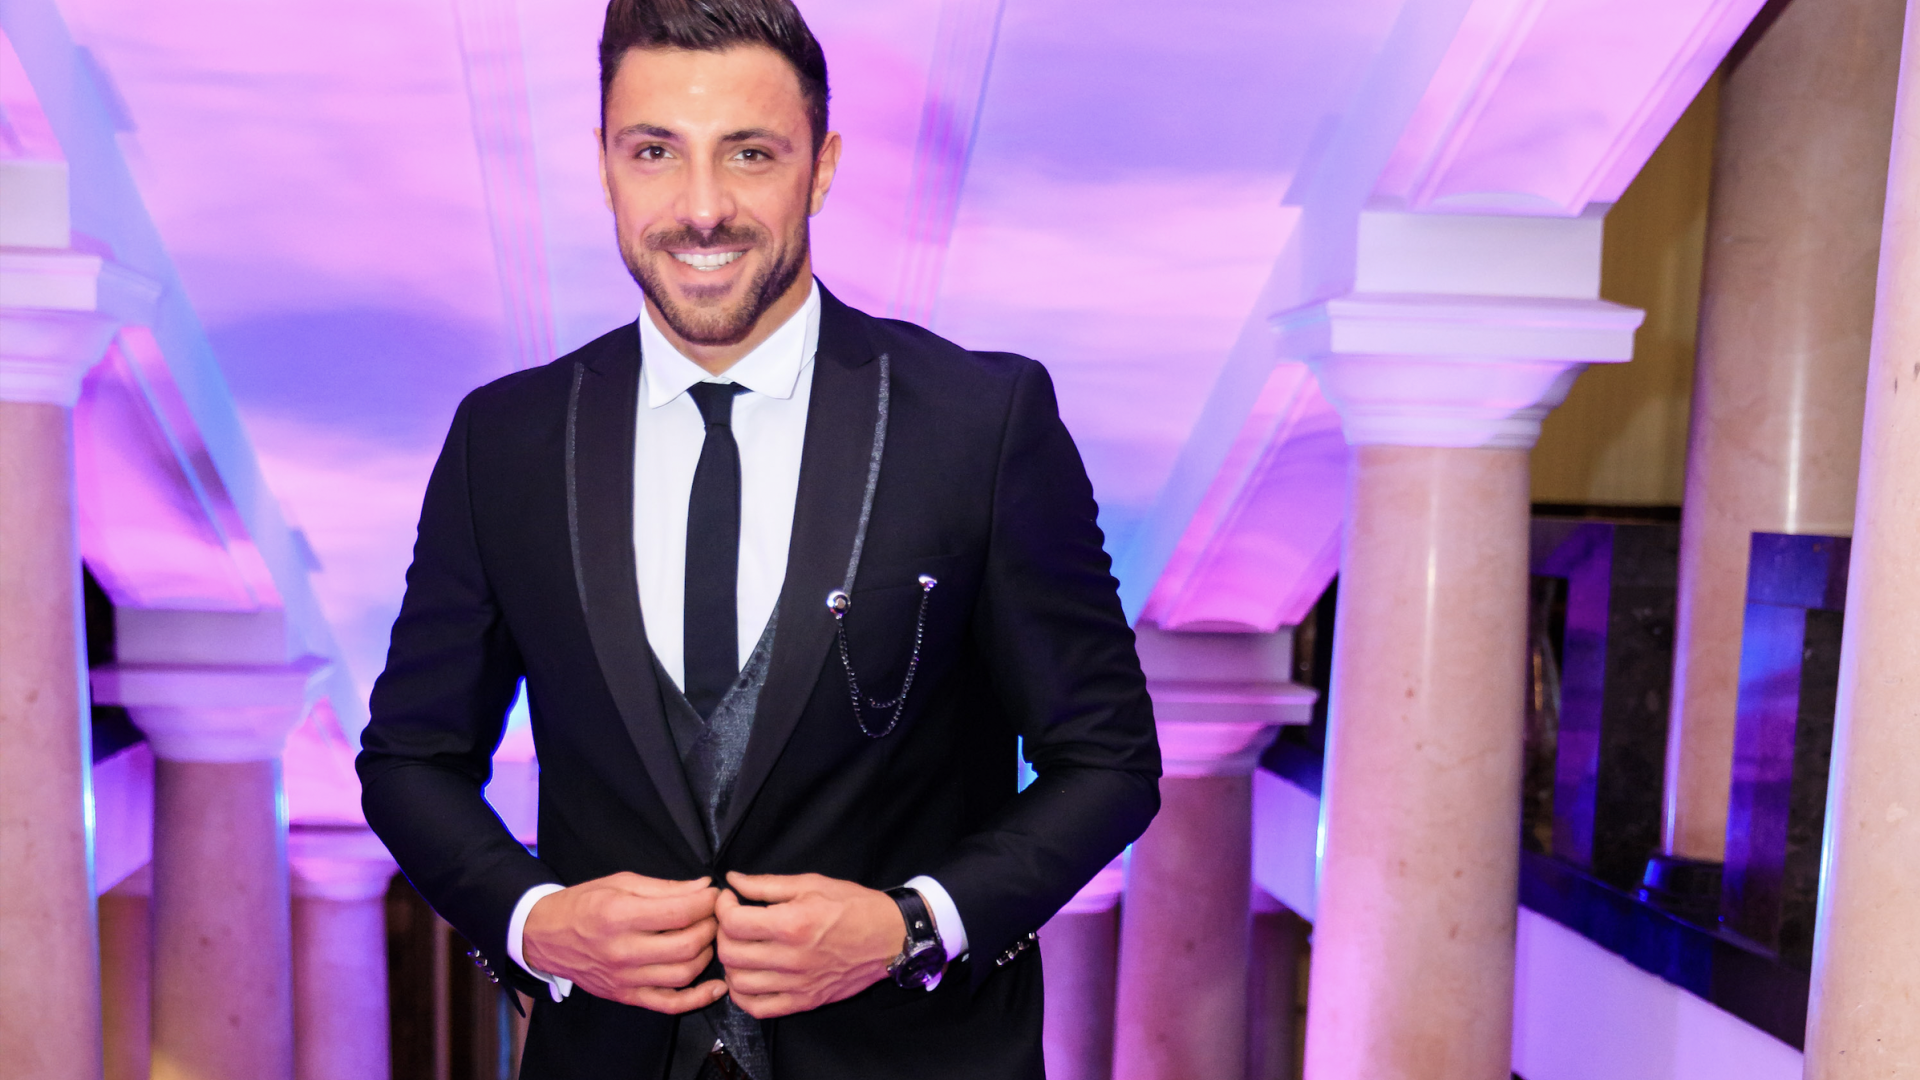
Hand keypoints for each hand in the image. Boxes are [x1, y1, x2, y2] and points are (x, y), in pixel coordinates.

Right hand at [522, 872, 726, 1013]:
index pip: (680, 913)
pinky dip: (699, 998)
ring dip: (708, 954)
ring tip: (707, 937)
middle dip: (712, 926)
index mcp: (620, 915)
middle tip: (715, 915)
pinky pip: (670, 1004)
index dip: (708, 902)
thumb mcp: (621, 882)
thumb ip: (665, 888)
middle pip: (688, 945)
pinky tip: (717, 986)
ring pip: (684, 973)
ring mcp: (625, 979)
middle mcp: (622, 951)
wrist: (545, 936)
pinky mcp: (626, 997)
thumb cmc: (584, 903)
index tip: (716, 894)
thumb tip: (705, 888)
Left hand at [715, 871, 907, 1018]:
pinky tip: (746, 977)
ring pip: (738, 983)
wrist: (890, 937)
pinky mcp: (803, 1002)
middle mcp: (791, 958)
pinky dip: (742, 996)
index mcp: (792, 924)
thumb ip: (767, 884)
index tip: (729, 899)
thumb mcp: (811, 883)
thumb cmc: (853, 905)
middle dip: (721, 933)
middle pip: (730, 953)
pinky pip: (758, 1008)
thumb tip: (733, 881)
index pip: (734, 923)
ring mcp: (797, 985)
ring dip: (730, 964)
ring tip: (740, 948)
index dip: (722, 907)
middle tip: (733, 921)